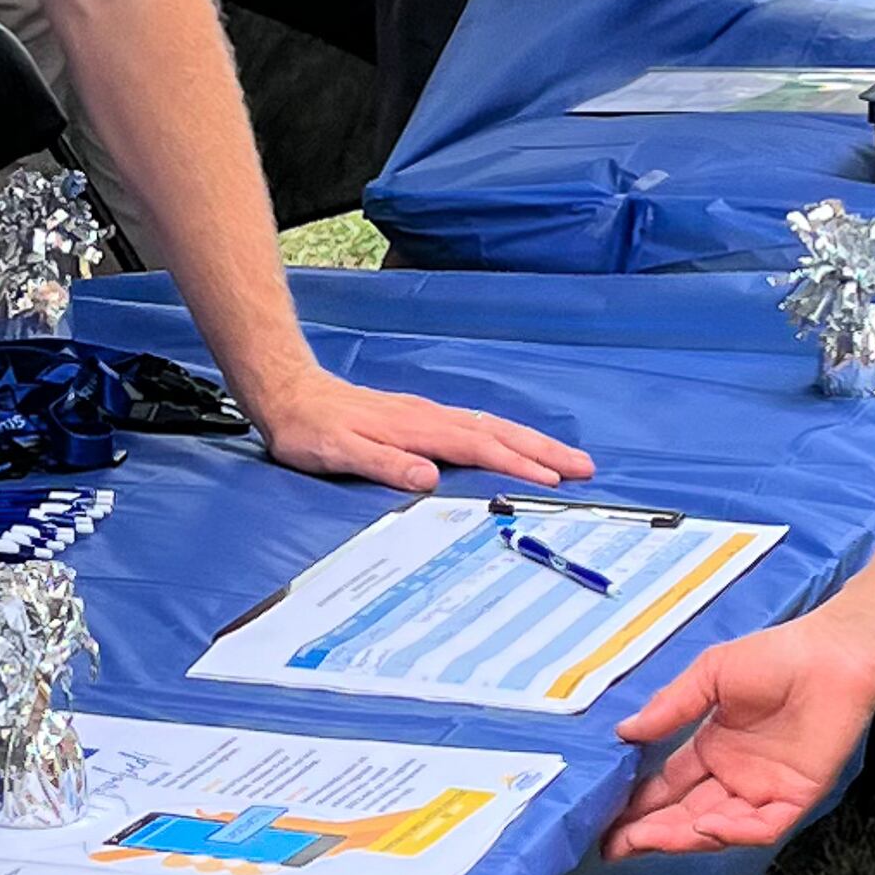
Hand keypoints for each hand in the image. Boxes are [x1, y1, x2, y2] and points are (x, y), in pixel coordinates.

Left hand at [251, 363, 593, 492]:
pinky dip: (505, 436)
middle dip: (543, 450)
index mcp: (417, 427)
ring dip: (530, 442)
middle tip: (584, 467)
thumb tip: (429, 477)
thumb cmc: (310, 429)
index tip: (554, 481)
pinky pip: (476, 426)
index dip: (518, 465)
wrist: (289, 393)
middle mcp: (430, 416)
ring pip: (491, 426)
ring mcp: (427, 414)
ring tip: (564, 459)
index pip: (480, 447)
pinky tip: (513, 445)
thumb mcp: (337, 452)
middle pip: (499, 432)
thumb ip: (383, 463)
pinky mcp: (420, 417)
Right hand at [603, 607, 874, 856]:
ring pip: (715, 828)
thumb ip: (671, 706)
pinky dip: (732, 832)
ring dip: (680, 836)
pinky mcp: (794, 799)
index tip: (606, 818)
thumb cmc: (775, 657)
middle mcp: (734, 777)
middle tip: (613, 845)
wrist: (832, 655)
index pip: (669, 787)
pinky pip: (759, 828)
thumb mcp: (711, 674)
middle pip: (684, 815)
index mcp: (713, 749)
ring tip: (643, 839)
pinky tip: (703, 827)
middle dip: (649, 832)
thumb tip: (624, 732)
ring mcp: (763, 792)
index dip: (639, 805)